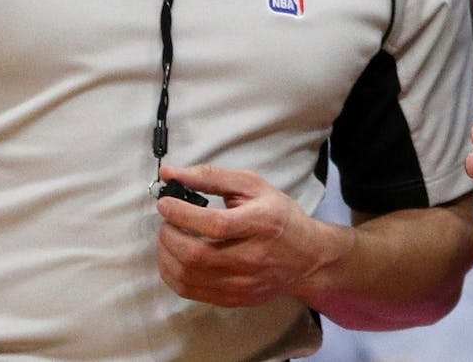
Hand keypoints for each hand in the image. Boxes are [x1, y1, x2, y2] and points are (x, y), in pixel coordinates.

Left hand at [155, 163, 334, 307]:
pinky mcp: (233, 299)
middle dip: (168, 235)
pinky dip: (172, 274)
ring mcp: (242, 283)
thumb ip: (212, 177)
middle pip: (195, 255)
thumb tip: (171, 174)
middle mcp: (252, 257)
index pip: (214, 224)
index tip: (165, 203)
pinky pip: (190, 291)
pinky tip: (174, 258)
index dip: (182, 214)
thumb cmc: (279, 217)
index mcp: (261, 224)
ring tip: (169, 237)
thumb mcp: (254, 186)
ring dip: (166, 255)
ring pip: (187, 276)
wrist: (307, 258)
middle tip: (167, 220)